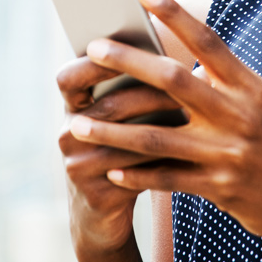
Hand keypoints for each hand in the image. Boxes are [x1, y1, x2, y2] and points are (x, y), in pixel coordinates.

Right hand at [56, 50, 186, 254]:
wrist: (102, 215)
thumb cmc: (121, 153)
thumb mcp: (119, 121)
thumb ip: (132, 90)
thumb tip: (174, 55)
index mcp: (72, 109)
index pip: (69, 78)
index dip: (93, 62)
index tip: (126, 46)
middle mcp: (68, 135)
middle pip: (107, 107)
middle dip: (147, 92)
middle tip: (183, 79)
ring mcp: (78, 167)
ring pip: (124, 140)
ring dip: (160, 125)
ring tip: (193, 112)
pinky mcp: (96, 195)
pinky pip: (133, 173)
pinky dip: (161, 159)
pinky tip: (188, 151)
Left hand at [67, 0, 261, 255]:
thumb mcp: (261, 105)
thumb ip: (222, 83)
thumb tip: (175, 57)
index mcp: (249, 87)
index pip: (207, 41)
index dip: (175, 14)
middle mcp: (239, 114)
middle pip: (174, 80)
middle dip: (128, 62)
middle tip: (92, 49)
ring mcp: (228, 153)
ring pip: (158, 137)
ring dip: (112, 130)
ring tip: (76, 123)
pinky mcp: (220, 188)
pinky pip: (167, 179)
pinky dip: (136, 175)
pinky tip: (109, 170)